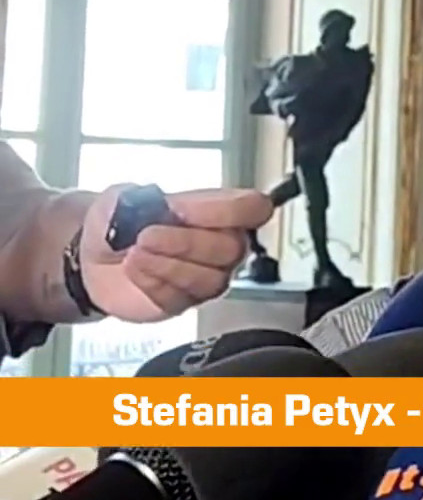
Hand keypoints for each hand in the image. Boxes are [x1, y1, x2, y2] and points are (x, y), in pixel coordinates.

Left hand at [78, 184, 272, 321]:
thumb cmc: (118, 224)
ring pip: (210, 278)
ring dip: (168, 264)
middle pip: (232, 249)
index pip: (254, 208)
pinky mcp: (185, 303)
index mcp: (219, 210)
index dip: (224, 211)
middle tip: (146, 235)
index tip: (179, 209)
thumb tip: (160, 207)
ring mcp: (207, 277)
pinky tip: (134, 268)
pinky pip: (181, 298)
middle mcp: (223, 245)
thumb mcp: (122, 197)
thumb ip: (141, 197)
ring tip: (135, 253)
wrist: (91, 258)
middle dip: (186, 242)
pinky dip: (152, 283)